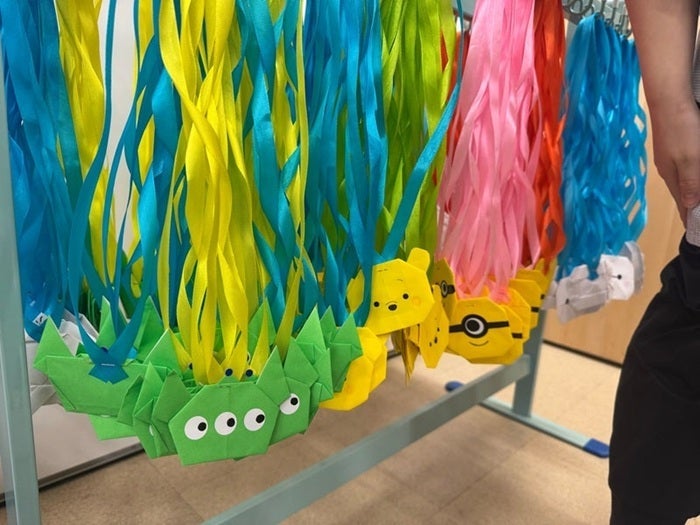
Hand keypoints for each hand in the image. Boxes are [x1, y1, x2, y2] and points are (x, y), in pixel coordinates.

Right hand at [648, 98, 699, 225]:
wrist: (668, 99)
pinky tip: (692, 173)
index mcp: (673, 176)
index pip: (682, 202)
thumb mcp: (691, 159)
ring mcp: (667, 156)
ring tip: (696, 200)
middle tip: (697, 217)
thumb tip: (690, 206)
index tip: (695, 229)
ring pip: (681, 179)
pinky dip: (688, 176)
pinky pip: (681, 167)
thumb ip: (692, 183)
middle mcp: (667, 169)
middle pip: (681, 192)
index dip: (689, 216)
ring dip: (689, 191)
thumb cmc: (682, 130)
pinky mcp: (671, 144)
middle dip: (689, 206)